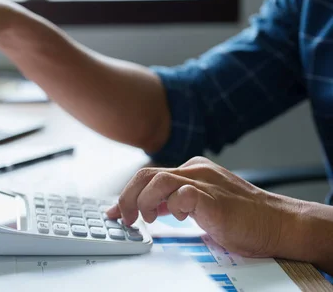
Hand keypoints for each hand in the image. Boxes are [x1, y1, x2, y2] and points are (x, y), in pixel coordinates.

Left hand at [107, 156, 302, 257]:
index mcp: (191, 170)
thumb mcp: (199, 206)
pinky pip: (182, 193)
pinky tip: (177, 218)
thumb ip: (174, 202)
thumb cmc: (241, 218)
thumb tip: (146, 208)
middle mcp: (195, 171)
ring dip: (143, 201)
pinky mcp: (213, 197)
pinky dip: (172, 206)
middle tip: (122, 218)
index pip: (149, 175)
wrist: (278, 223)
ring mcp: (204, 182)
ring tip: (147, 219)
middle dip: (126, 197)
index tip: (114, 211)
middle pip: (146, 173)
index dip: (126, 193)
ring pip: (158, 179)